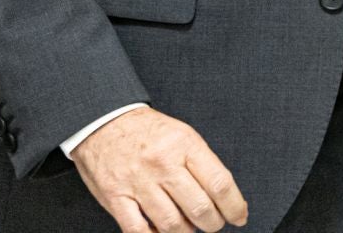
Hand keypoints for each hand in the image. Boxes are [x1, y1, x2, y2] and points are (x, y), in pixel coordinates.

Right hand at [71, 107, 247, 232]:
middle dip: (213, 223)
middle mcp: (162, 163)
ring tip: (190, 228)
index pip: (219, 183)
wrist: (104, 121)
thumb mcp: (182, 135)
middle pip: (199, 208)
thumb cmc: (146, 131)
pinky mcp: (116, 197)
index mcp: (184, 144)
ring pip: (172, 224)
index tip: (239, 215)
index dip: (234, 206)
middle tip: (213, 223)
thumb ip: (202, 164)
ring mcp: (138, 181)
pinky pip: (138, 231)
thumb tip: (222, 198)